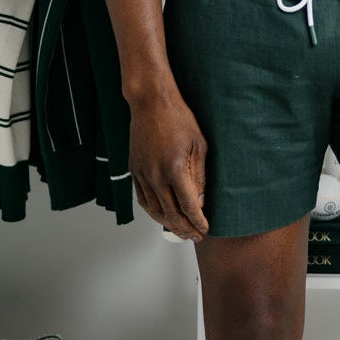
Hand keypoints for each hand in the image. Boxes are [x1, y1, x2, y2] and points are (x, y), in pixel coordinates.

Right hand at [128, 87, 209, 239]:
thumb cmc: (178, 119)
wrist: (151, 103)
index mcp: (175, 169)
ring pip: (154, 210)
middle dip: (185, 228)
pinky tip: (161, 216)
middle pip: (171, 213)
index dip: (198, 222)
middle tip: (195, 236)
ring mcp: (142, 174)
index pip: (188, 206)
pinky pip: (142, 198)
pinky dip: (152, 211)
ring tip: (180, 231)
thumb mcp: (199, 145)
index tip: (205, 229)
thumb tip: (200, 201)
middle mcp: (156, 175)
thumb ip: (199, 176)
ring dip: (168, 224)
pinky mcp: (134, 170)